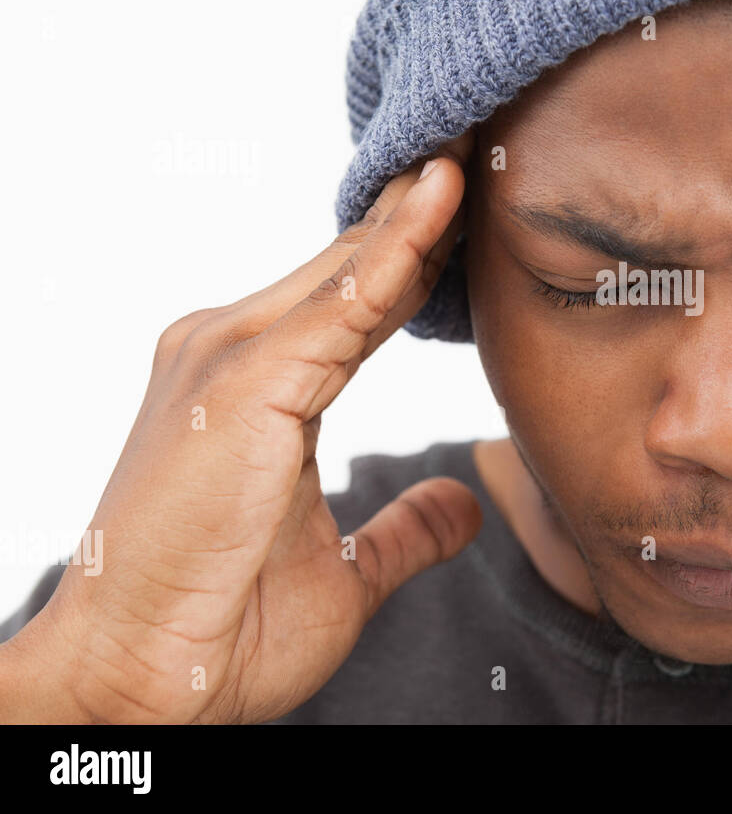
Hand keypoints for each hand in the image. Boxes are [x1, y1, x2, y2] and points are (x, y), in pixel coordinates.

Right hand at [0, 135, 480, 722]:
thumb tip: (464, 505)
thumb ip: (402, 528)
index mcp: (252, 383)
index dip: (419, 251)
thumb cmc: (220, 630)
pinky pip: (342, 306)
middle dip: (423, 208)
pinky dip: (397, 252)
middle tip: (491, 143)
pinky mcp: (239, 384)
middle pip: (352, 263)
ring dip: (419, 208)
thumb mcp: (342, 574)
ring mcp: (228, 358)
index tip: (482, 207)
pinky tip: (443, 202)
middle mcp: (231, 349)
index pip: (355, 296)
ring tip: (480, 143)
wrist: (138, 689)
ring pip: (349, 267)